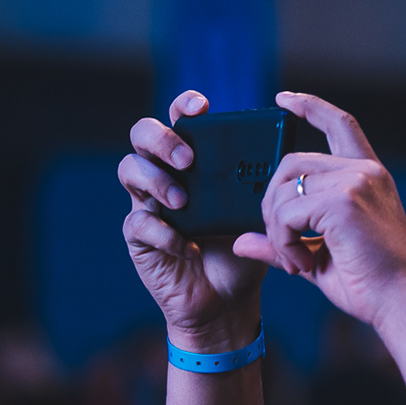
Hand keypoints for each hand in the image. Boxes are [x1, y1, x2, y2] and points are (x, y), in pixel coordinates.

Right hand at [119, 91, 267, 350]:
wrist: (228, 299)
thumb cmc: (242, 247)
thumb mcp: (257, 213)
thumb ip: (259, 186)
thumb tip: (276, 159)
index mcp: (196, 160)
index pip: (181, 118)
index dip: (185, 105)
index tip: (201, 107)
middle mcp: (166, 173)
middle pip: (143, 134)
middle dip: (162, 139)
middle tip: (189, 159)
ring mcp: (148, 202)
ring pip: (129, 169)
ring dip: (156, 180)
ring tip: (183, 201)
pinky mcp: (140, 236)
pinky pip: (138, 223)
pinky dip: (163, 232)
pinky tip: (189, 247)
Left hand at [230, 93, 405, 332]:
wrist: (402, 304)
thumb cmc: (372, 284)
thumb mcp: (320, 257)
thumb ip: (284, 243)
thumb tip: (242, 242)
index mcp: (369, 177)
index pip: (340, 124)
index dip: (310, 106)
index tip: (283, 99)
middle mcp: (365, 172)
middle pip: (293, 161)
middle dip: (272, 201)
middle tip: (283, 243)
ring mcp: (355, 182)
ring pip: (284, 188)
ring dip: (278, 227)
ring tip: (297, 259)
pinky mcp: (344, 201)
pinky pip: (287, 212)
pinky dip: (284, 241)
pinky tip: (302, 263)